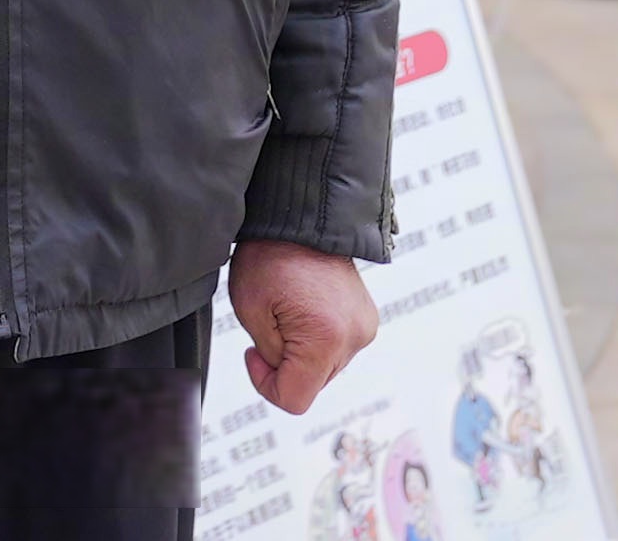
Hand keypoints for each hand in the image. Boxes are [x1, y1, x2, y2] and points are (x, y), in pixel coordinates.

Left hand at [228, 241, 377, 415]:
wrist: (301, 217)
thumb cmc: (271, 254)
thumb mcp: (251, 311)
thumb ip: (271, 357)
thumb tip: (284, 374)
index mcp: (326, 338)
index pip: (295, 399)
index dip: (266, 384)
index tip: (254, 354)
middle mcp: (354, 336)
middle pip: (311, 383)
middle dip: (284, 363)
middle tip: (270, 323)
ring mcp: (364, 327)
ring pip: (323, 367)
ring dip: (301, 350)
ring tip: (289, 309)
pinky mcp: (366, 318)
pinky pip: (336, 347)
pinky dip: (316, 338)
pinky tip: (305, 309)